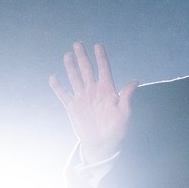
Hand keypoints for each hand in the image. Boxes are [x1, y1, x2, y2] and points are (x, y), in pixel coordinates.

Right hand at [50, 42, 135, 157]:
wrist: (102, 144)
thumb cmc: (116, 129)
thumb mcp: (124, 112)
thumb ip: (126, 96)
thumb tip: (135, 81)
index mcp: (107, 90)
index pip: (104, 69)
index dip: (101, 57)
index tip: (98, 45)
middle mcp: (93, 90)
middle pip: (87, 70)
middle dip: (82, 57)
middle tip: (77, 43)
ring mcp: (82, 97)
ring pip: (75, 78)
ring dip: (71, 67)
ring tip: (67, 55)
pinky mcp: (72, 106)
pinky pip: (63, 94)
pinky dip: (57, 86)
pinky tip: (53, 77)